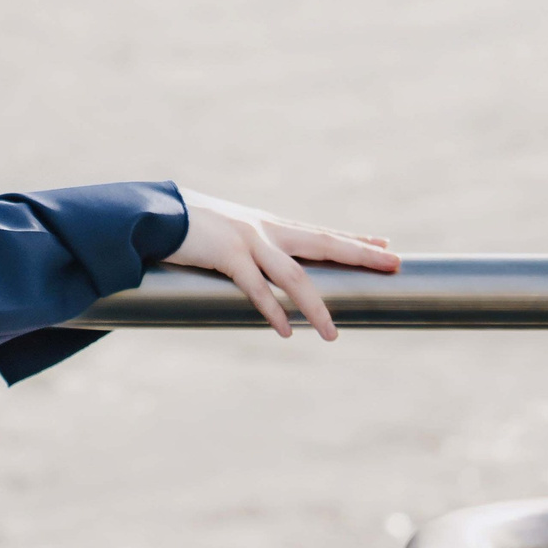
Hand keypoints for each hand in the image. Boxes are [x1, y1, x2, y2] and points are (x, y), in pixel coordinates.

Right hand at [162, 188, 399, 339]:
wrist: (154, 211)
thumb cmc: (187, 224)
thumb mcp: (226, 229)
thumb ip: (248, 246)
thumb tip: (257, 266)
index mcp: (268, 223)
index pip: (321, 232)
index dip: (354, 240)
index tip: (384, 245)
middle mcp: (266, 228)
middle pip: (324, 242)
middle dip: (360, 255)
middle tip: (393, 265)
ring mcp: (249, 240)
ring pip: (294, 277)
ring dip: (316, 308)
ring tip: (333, 336)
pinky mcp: (227, 255)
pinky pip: (257, 289)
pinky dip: (274, 311)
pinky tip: (288, 330)